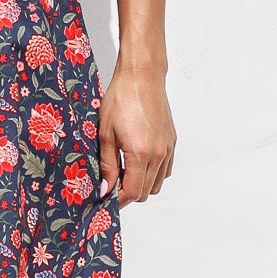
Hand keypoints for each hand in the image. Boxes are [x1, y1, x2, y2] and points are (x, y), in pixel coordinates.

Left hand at [98, 65, 174, 202]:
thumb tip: (105, 189)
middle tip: (110, 183)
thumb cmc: (121, 100)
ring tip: (123, 171)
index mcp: (141, 153)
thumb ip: (107, 165)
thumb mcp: (105, 134)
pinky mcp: (172, 142)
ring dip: (140, 184)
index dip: (117, 200)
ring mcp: (168, 149)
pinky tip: (137, 162)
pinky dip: (152, 173)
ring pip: (156, 183)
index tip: (106, 198)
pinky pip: (165, 170)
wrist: (142, 77)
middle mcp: (159, 154)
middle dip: (127, 193)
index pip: (132, 192)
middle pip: (145, 192)